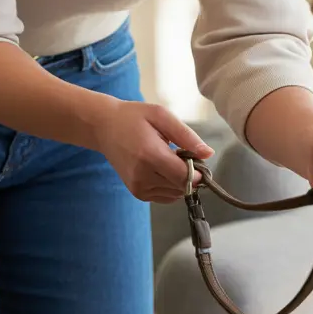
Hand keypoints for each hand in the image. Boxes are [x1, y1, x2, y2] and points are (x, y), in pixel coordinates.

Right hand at [93, 99, 212, 203]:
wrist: (104, 127)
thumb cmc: (134, 117)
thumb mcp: (162, 116)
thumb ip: (186, 136)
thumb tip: (208, 154)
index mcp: (149, 155)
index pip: (184, 176)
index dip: (198, 171)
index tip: (198, 158)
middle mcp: (142, 176)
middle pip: (181, 186)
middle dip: (191, 174)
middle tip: (184, 154)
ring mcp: (138, 187)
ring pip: (175, 193)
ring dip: (181, 180)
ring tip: (171, 159)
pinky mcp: (137, 193)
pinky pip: (166, 196)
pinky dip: (171, 185)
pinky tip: (164, 168)